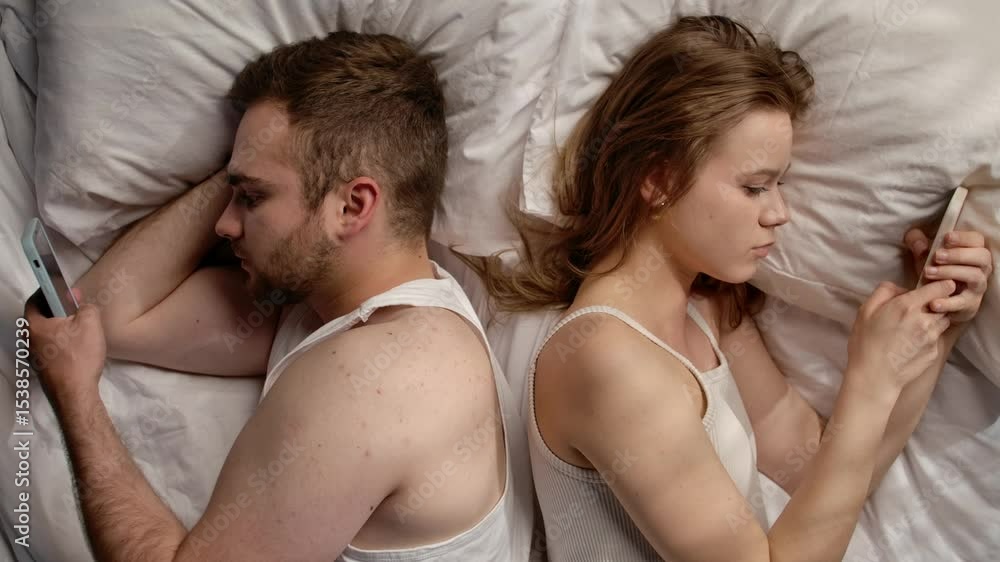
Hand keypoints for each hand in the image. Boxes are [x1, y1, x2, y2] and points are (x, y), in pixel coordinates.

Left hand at [23, 289, 106, 406]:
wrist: (75, 393)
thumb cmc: (79, 356)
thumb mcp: (90, 323)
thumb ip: (86, 307)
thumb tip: (81, 305)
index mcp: (33, 325)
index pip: (34, 299)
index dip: (48, 290)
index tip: (61, 288)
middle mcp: (28, 339)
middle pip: (39, 317)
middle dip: (56, 309)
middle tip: (74, 306)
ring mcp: (33, 355)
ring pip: (45, 333)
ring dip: (59, 327)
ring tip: (79, 327)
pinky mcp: (42, 367)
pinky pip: (49, 346)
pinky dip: (60, 341)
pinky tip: (77, 346)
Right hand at [846, 280, 954, 393]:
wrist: (874, 377)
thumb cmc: (866, 343)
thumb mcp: (865, 311)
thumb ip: (883, 292)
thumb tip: (900, 288)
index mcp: (907, 306)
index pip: (941, 288)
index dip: (941, 286)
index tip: (933, 290)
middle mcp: (924, 320)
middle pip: (942, 305)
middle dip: (932, 306)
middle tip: (915, 313)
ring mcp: (931, 338)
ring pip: (942, 322)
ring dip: (932, 321)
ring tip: (913, 329)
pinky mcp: (934, 352)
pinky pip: (935, 339)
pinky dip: (927, 339)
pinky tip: (910, 345)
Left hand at [906, 228, 992, 323]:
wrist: (940, 302)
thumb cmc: (936, 273)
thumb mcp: (926, 257)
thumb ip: (920, 246)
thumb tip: (914, 239)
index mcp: (973, 251)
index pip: (977, 239)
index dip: (964, 237)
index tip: (946, 238)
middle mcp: (981, 268)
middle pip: (981, 257)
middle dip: (958, 255)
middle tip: (937, 256)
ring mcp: (978, 286)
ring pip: (974, 276)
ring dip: (951, 273)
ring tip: (928, 272)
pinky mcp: (971, 304)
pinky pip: (962, 303)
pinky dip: (948, 303)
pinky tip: (932, 302)